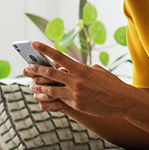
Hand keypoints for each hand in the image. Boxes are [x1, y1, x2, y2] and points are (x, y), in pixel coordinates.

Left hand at [20, 41, 138, 117]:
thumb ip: (82, 69)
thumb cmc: (111, 83)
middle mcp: (76, 80)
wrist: (122, 101)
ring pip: (51, 90)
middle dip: (36, 70)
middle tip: (26, 68)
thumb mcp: (97, 70)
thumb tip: (70, 68)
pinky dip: (51, 98)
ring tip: (32, 86)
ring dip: (39, 87)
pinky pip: (60, 101)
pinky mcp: (77, 105)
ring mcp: (75, 94)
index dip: (45, 49)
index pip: (59, 56)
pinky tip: (43, 98)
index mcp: (81, 69)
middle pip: (50, 73)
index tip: (34, 44)